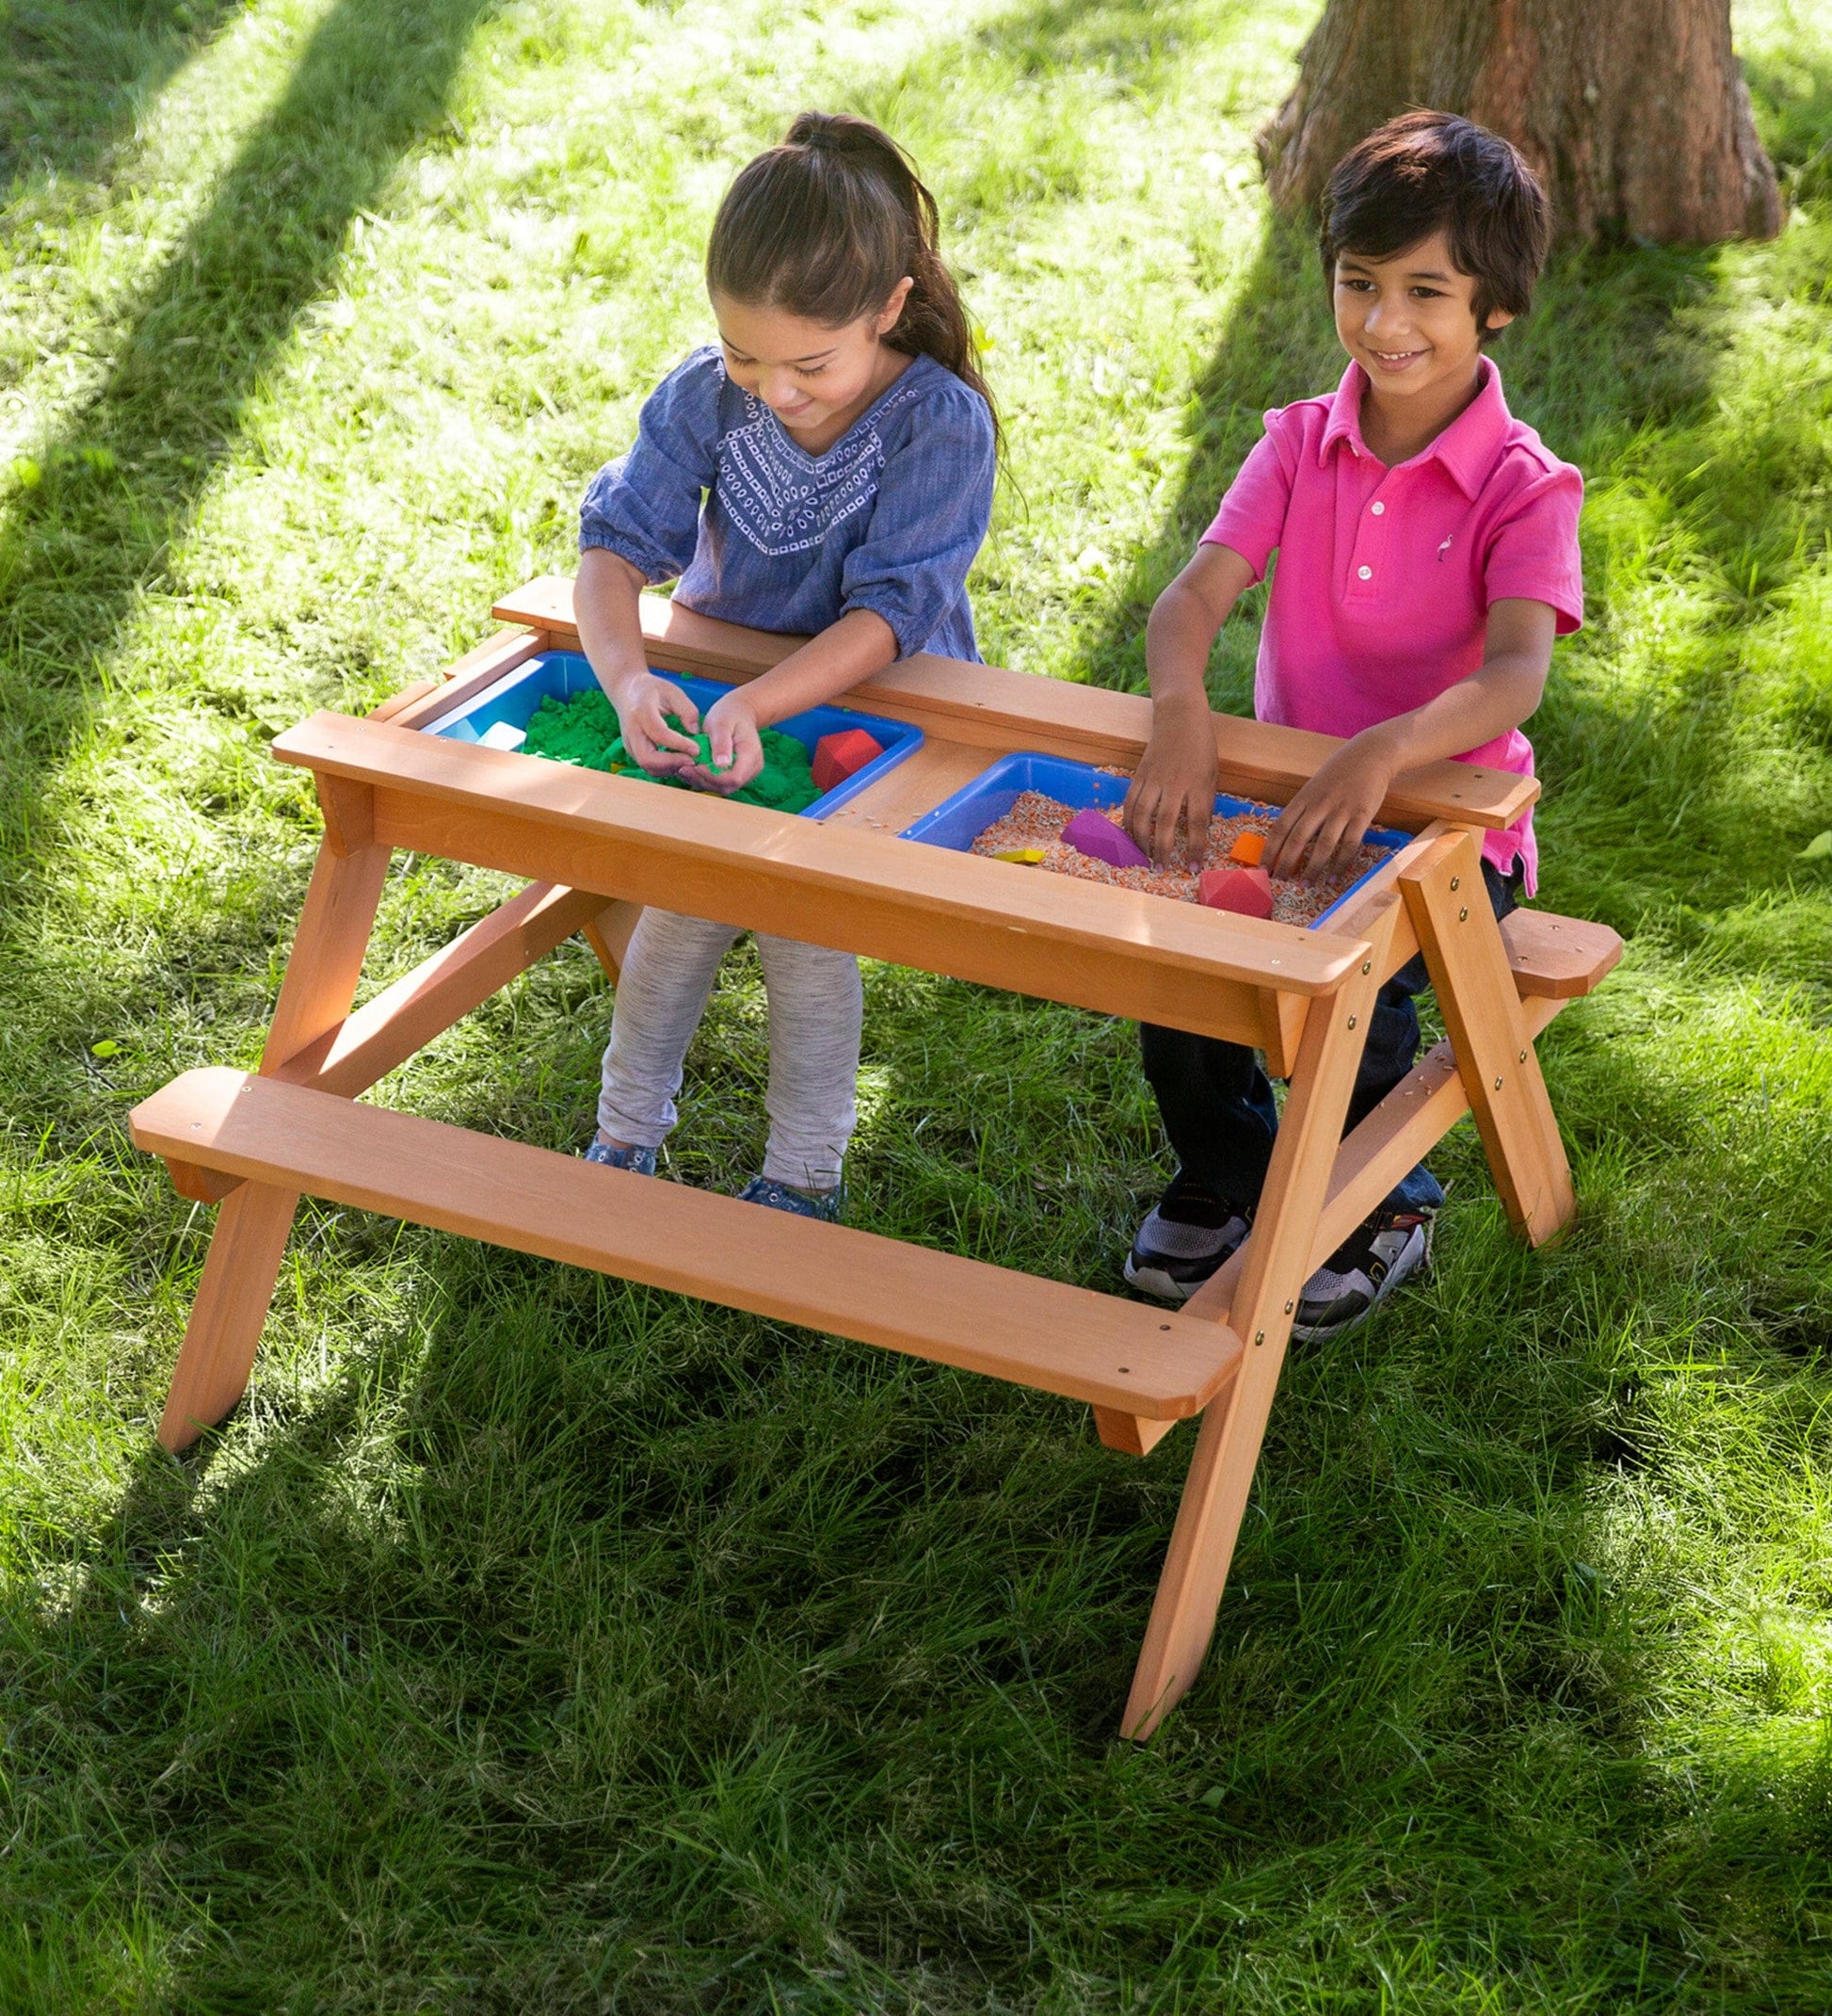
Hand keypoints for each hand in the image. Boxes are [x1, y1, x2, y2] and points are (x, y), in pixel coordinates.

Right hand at [607, 671, 702, 774]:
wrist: (627, 692)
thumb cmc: (652, 690)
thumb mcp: (672, 691)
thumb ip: (686, 709)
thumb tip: (695, 732)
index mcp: (641, 711)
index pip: (659, 734)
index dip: (679, 744)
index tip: (697, 749)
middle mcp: (632, 730)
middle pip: (647, 758)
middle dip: (672, 763)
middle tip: (693, 760)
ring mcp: (629, 743)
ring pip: (648, 767)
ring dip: (670, 768)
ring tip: (688, 761)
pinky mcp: (632, 751)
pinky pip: (649, 766)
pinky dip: (665, 768)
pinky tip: (679, 761)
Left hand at [690, 690, 764, 793]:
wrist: (738, 713)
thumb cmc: (729, 715)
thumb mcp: (722, 724)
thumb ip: (721, 744)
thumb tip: (721, 765)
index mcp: (751, 754)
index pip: (734, 777)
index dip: (713, 776)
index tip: (696, 765)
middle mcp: (752, 768)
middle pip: (727, 786)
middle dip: (704, 780)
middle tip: (683, 768)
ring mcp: (745, 774)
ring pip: (722, 788)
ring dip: (701, 781)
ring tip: (683, 769)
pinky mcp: (735, 775)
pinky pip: (719, 784)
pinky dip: (703, 779)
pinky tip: (689, 770)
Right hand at [1123, 692, 1216, 866]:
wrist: (1180, 717)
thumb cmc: (1201, 747)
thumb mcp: (1212, 775)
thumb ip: (1205, 802)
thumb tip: (1199, 831)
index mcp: (1199, 784)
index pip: (1197, 823)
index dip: (1195, 848)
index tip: (1192, 867)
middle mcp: (1175, 783)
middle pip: (1165, 824)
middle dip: (1162, 850)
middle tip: (1162, 869)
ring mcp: (1154, 779)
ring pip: (1142, 816)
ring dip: (1141, 840)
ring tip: (1144, 857)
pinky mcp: (1139, 775)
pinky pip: (1130, 803)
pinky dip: (1129, 822)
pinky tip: (1131, 836)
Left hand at [1263, 728, 1396, 881]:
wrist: (1371, 753)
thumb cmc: (1339, 773)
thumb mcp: (1314, 787)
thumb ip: (1302, 809)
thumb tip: (1286, 838)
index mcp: (1303, 797)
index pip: (1280, 827)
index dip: (1269, 850)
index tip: (1262, 868)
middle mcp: (1319, 804)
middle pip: (1297, 838)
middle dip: (1286, 863)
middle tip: (1279, 882)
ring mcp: (1341, 809)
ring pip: (1323, 845)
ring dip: (1312, 868)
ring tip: (1305, 885)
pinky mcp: (1362, 815)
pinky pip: (1349, 844)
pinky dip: (1340, 864)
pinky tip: (1334, 878)